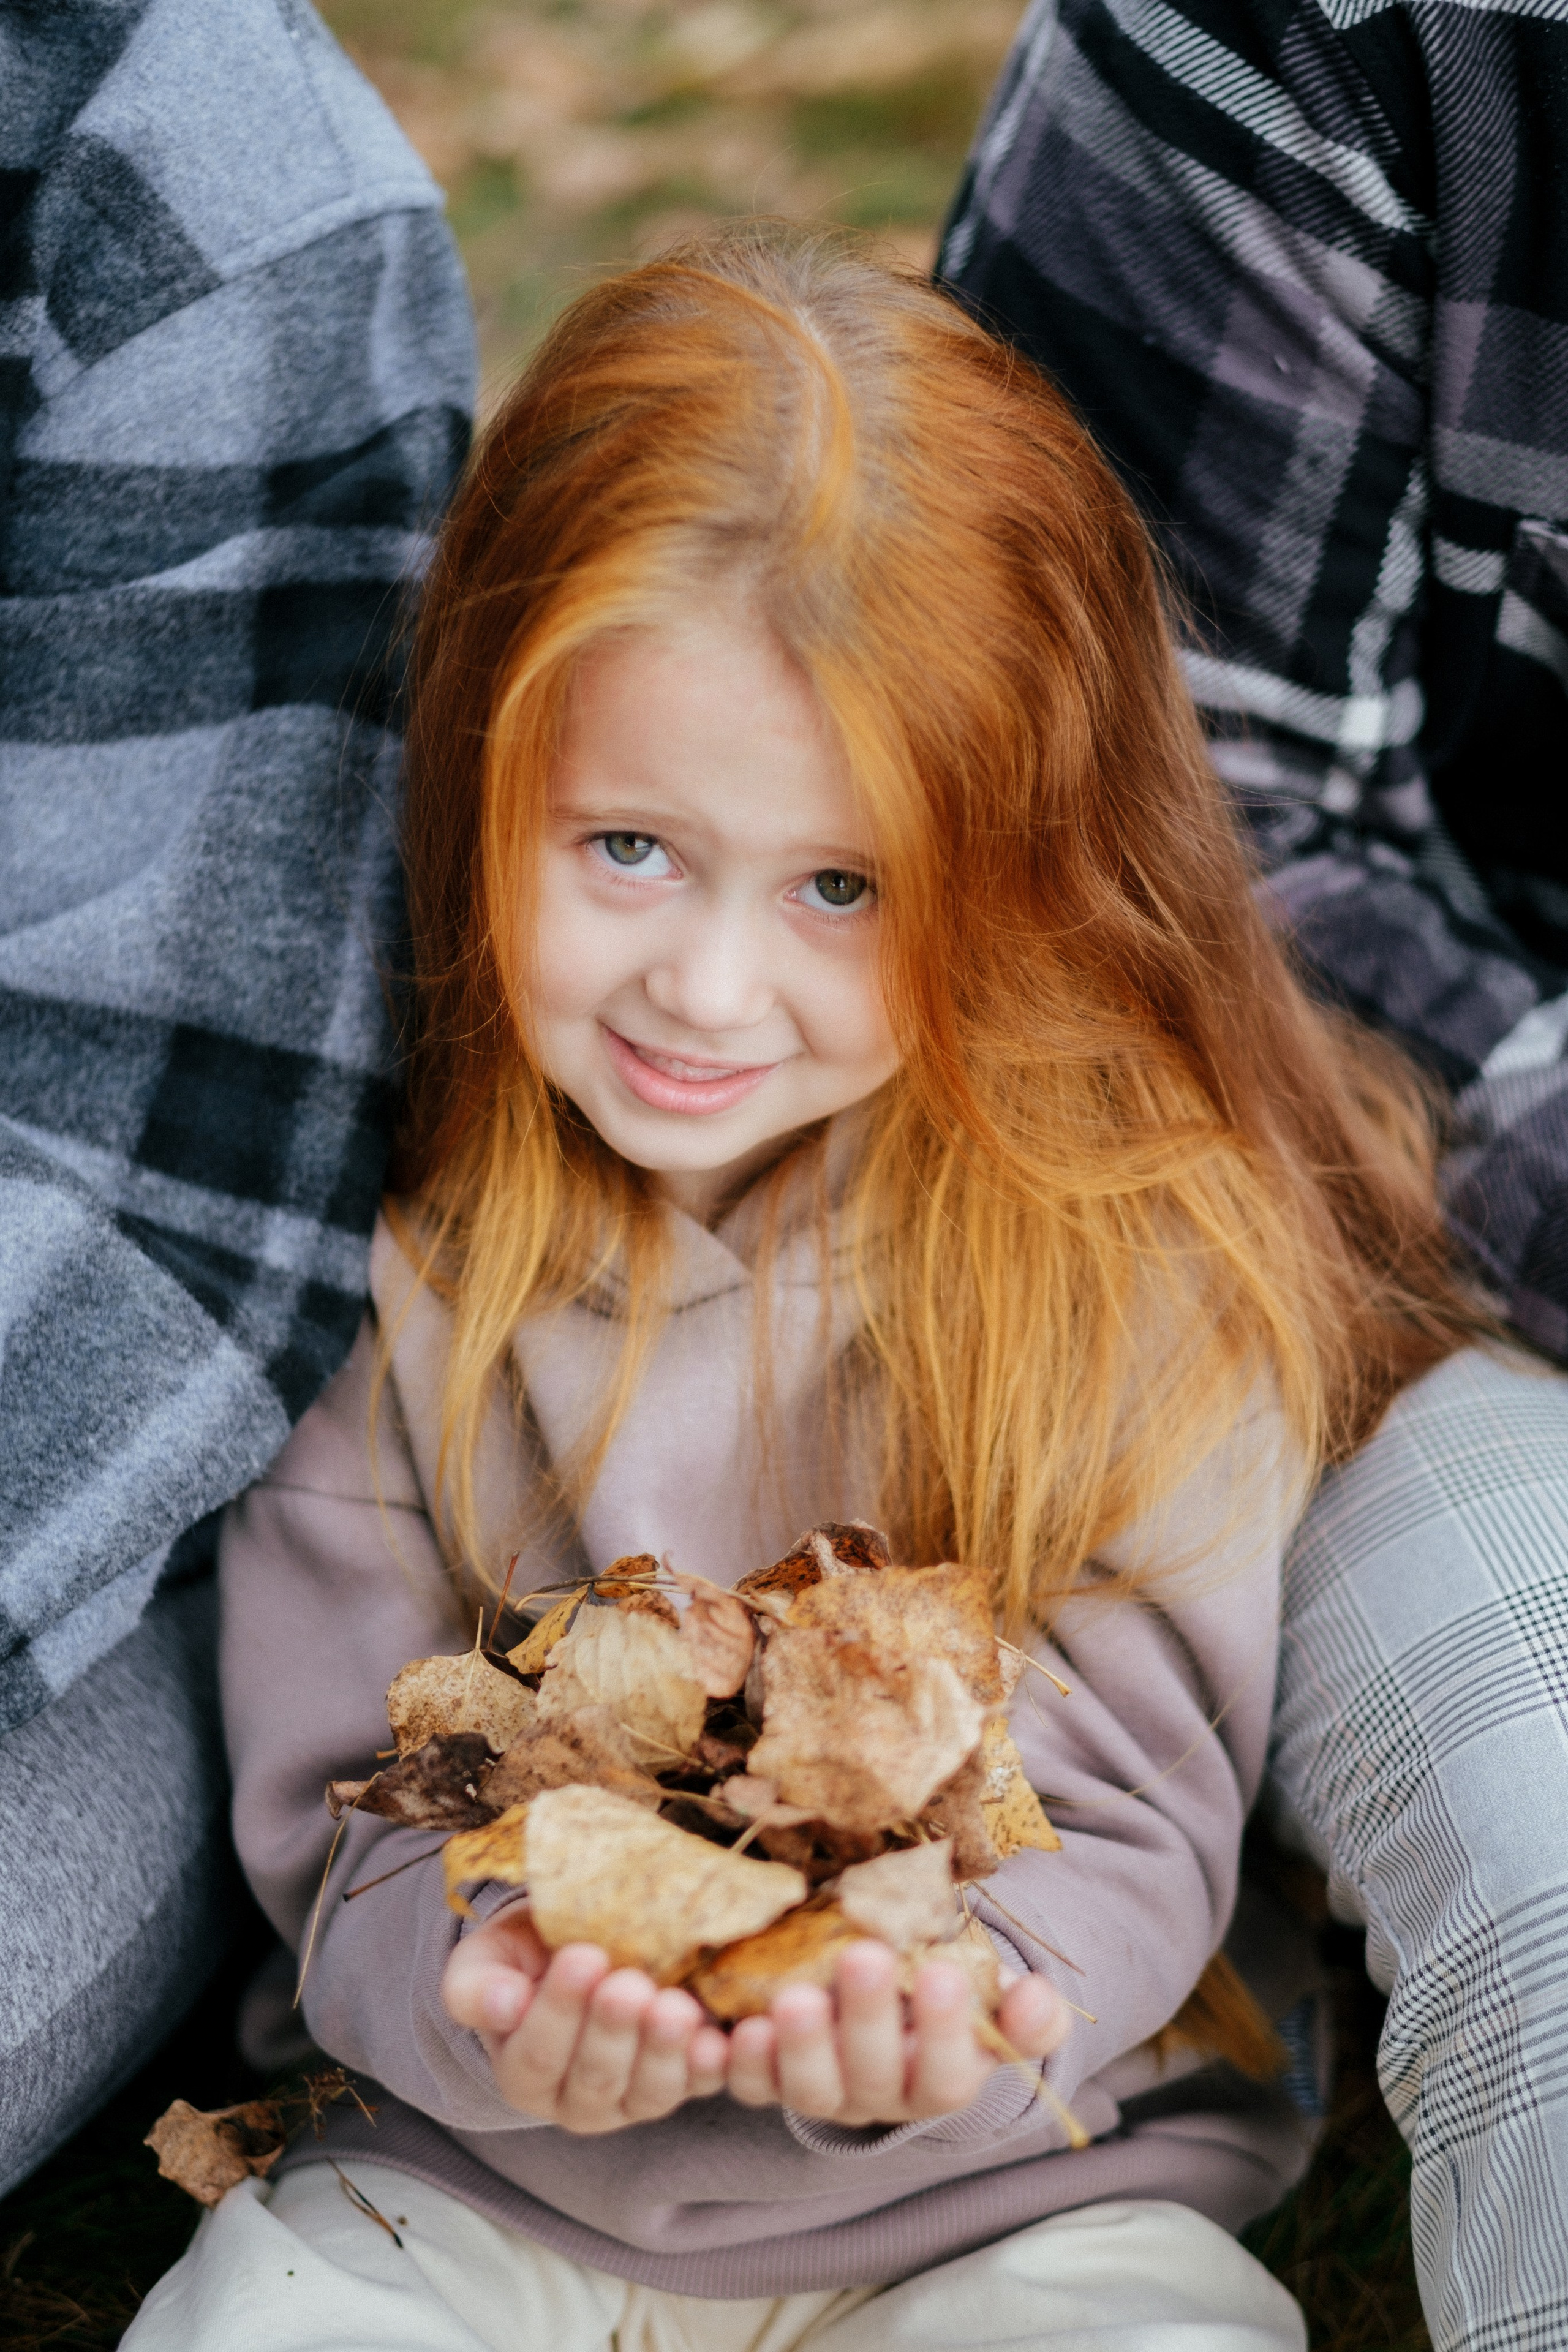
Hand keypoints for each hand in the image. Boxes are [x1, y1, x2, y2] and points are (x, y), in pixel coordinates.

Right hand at [443, 1906, 729, 2133]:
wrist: (580, 1947)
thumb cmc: (527, 1954)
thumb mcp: (487, 1961)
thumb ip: (478, 1988)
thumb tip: (503, 2005)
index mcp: (523, 2074)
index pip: (537, 2056)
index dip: (559, 2011)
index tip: (583, 1957)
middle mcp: (577, 2101)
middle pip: (595, 2079)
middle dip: (614, 2031)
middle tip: (630, 1984)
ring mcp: (634, 2098)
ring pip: (649, 2093)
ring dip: (664, 2052)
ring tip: (676, 2008)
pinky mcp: (683, 2084)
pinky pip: (699, 2085)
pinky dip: (709, 2066)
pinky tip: (716, 2041)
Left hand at [725, 1941, 1069, 2126]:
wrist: (885, 2001)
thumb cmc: (940, 1990)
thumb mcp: (991, 1998)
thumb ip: (1026, 2009)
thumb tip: (1036, 1996)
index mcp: (940, 2081)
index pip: (948, 2075)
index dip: (945, 2030)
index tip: (941, 1972)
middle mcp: (880, 2098)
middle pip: (874, 2078)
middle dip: (868, 2021)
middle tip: (863, 1958)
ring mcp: (822, 2092)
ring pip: (808, 2090)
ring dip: (798, 2048)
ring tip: (791, 1999)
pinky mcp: (768, 2079)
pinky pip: (748, 2082)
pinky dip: (735, 2062)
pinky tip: (728, 2028)